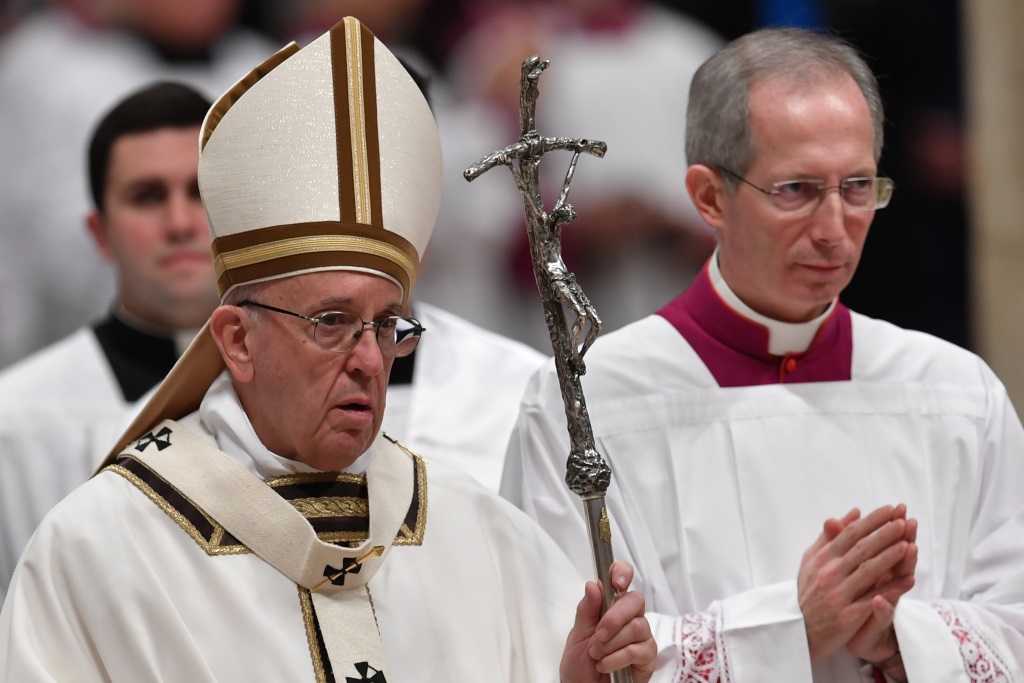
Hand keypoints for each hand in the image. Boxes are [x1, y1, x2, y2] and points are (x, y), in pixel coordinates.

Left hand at [560, 560, 655, 682]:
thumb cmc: (580, 666)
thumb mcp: (576, 636)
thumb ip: (586, 611)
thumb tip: (593, 585)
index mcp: (610, 607)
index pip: (622, 578)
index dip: (622, 574)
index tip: (616, 583)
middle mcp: (629, 618)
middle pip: (635, 600)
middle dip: (614, 618)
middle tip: (599, 634)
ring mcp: (641, 637)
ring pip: (637, 626)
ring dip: (612, 643)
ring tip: (598, 655)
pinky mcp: (648, 658)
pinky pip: (638, 650)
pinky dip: (617, 658)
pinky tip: (606, 666)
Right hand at [798, 505, 910, 661]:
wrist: (797, 630)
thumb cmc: (807, 592)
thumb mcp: (811, 560)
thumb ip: (831, 536)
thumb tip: (854, 513)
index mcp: (822, 558)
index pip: (849, 534)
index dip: (871, 521)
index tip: (890, 510)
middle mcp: (829, 573)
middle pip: (861, 549)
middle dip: (884, 535)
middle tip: (902, 522)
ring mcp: (838, 594)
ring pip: (868, 572)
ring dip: (890, 558)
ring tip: (908, 545)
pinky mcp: (847, 616)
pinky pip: (873, 600)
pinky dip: (892, 590)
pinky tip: (908, 581)